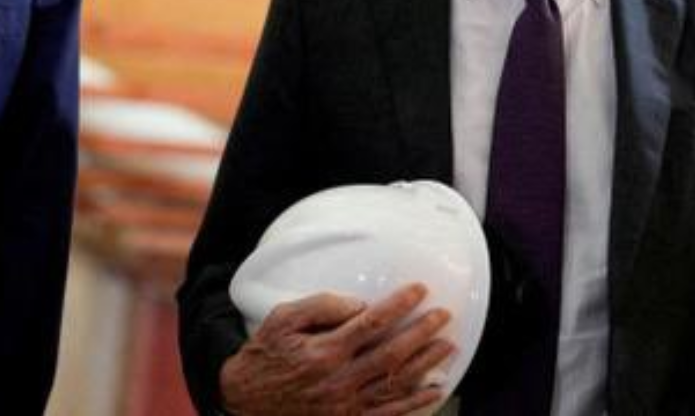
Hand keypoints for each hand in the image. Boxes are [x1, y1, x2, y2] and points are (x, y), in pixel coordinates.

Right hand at [217, 284, 453, 415]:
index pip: (371, 323)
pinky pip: (389, 413)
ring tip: (447, 346)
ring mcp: (347, 405)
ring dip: (426, 364)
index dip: (399, 305)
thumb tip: (357, 304)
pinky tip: (433, 390)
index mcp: (324, 351)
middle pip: (392, 353)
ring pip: (397, 384)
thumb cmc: (265, 355)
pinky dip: (416, 403)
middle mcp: (340, 380)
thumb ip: (319, 307)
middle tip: (443, 316)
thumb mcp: (282, 319)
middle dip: (422, 332)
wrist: (247, 400)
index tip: (418, 291)